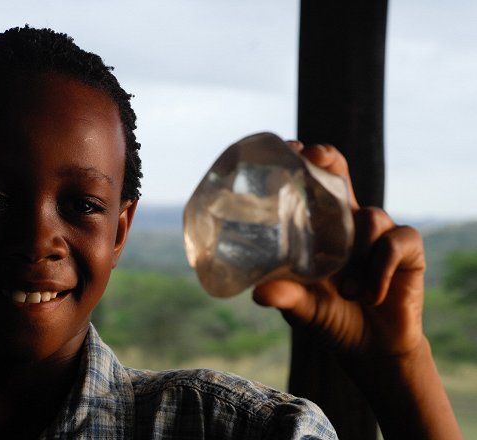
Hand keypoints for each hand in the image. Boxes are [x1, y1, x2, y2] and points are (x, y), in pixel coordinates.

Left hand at [252, 142, 425, 360]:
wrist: (370, 349)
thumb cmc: (330, 317)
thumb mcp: (301, 308)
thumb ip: (284, 297)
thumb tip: (257, 293)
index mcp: (319, 229)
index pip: (310, 185)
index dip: (302, 163)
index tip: (290, 149)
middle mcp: (347, 224)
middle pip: (341, 175)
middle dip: (330, 161)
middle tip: (316, 157)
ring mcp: (377, 235)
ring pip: (370, 216)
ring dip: (357, 253)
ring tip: (345, 291)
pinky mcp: (407, 252)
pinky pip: (396, 243)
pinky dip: (381, 268)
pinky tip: (370, 293)